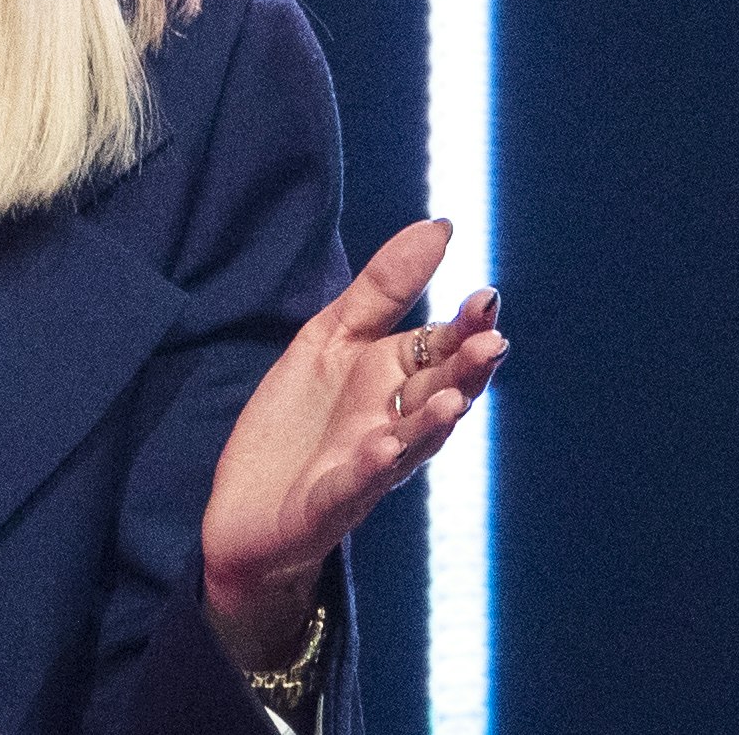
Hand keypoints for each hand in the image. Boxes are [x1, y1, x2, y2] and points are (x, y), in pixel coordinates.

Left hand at [197, 219, 505, 671]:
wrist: (246, 510)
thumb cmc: (299, 421)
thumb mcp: (331, 337)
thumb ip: (384, 288)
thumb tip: (440, 226)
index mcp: (393, 381)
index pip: (439, 348)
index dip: (463, 326)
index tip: (487, 296)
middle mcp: (392, 424)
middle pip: (438, 394)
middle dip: (466, 371)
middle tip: (492, 341)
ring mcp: (366, 468)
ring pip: (409, 443)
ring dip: (431, 423)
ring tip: (454, 398)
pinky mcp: (329, 503)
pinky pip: (354, 483)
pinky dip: (369, 466)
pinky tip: (381, 445)